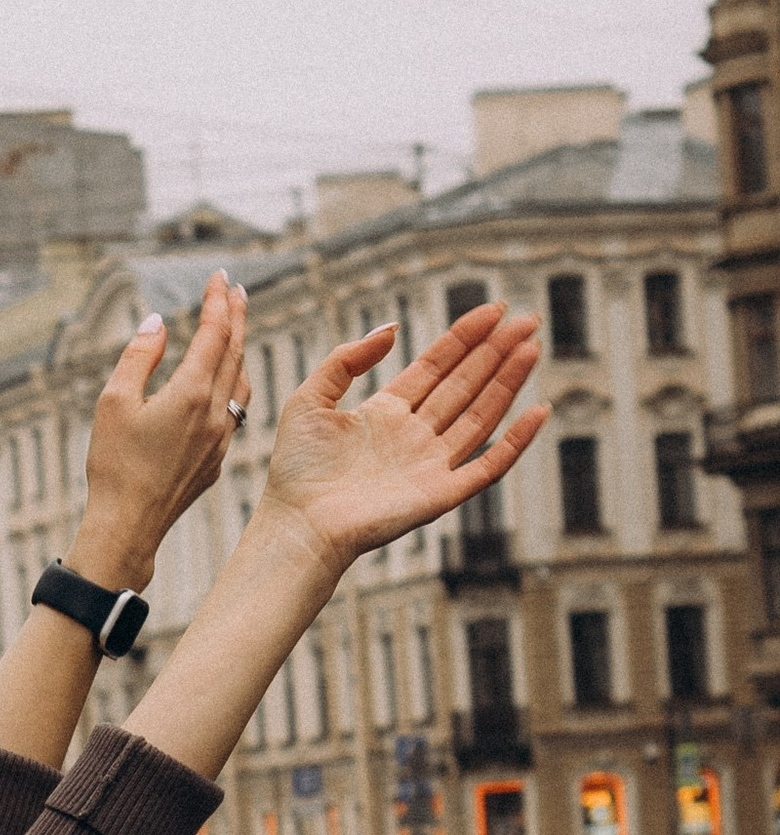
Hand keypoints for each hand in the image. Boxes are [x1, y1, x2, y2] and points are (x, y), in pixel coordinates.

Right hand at [73, 273, 252, 587]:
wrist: (129, 525)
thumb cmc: (114, 465)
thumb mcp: (114, 402)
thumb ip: (140, 357)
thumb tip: (158, 323)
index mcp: (190, 394)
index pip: (214, 334)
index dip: (217, 301)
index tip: (218, 276)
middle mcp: (214, 413)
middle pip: (234, 352)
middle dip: (236, 316)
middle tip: (236, 290)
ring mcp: (221, 438)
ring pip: (240, 383)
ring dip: (239, 351)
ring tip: (235, 330)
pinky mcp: (217, 459)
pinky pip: (234, 411)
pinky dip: (234, 384)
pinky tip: (226, 383)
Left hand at [262, 298, 545, 584]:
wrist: (299, 524)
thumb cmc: (297, 470)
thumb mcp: (310, 398)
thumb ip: (346, 359)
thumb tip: (392, 328)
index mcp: (386, 412)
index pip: (436, 366)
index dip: (464, 338)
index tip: (492, 310)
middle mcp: (414, 435)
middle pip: (465, 384)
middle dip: (496, 351)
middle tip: (527, 319)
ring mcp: (431, 464)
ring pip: (481, 415)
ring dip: (508, 382)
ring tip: (532, 347)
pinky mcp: (442, 494)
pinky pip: (489, 465)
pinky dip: (515, 441)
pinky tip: (538, 411)